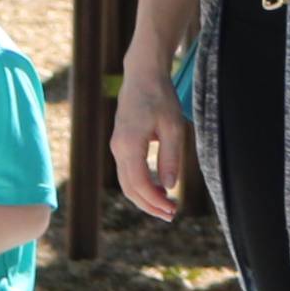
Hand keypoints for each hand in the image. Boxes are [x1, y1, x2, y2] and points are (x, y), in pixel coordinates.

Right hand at [112, 62, 192, 221]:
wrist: (142, 76)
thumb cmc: (160, 97)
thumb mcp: (173, 126)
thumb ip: (171, 156)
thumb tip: (169, 186)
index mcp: (130, 144)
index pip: (139, 183)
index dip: (155, 201)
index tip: (173, 209)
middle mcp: (118, 149)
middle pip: (129, 188)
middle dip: (149, 205)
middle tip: (171, 214)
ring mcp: (117, 147)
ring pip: (126, 183)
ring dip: (144, 198)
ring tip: (166, 206)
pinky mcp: (120, 144)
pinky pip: (128, 173)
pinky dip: (141, 186)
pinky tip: (158, 189)